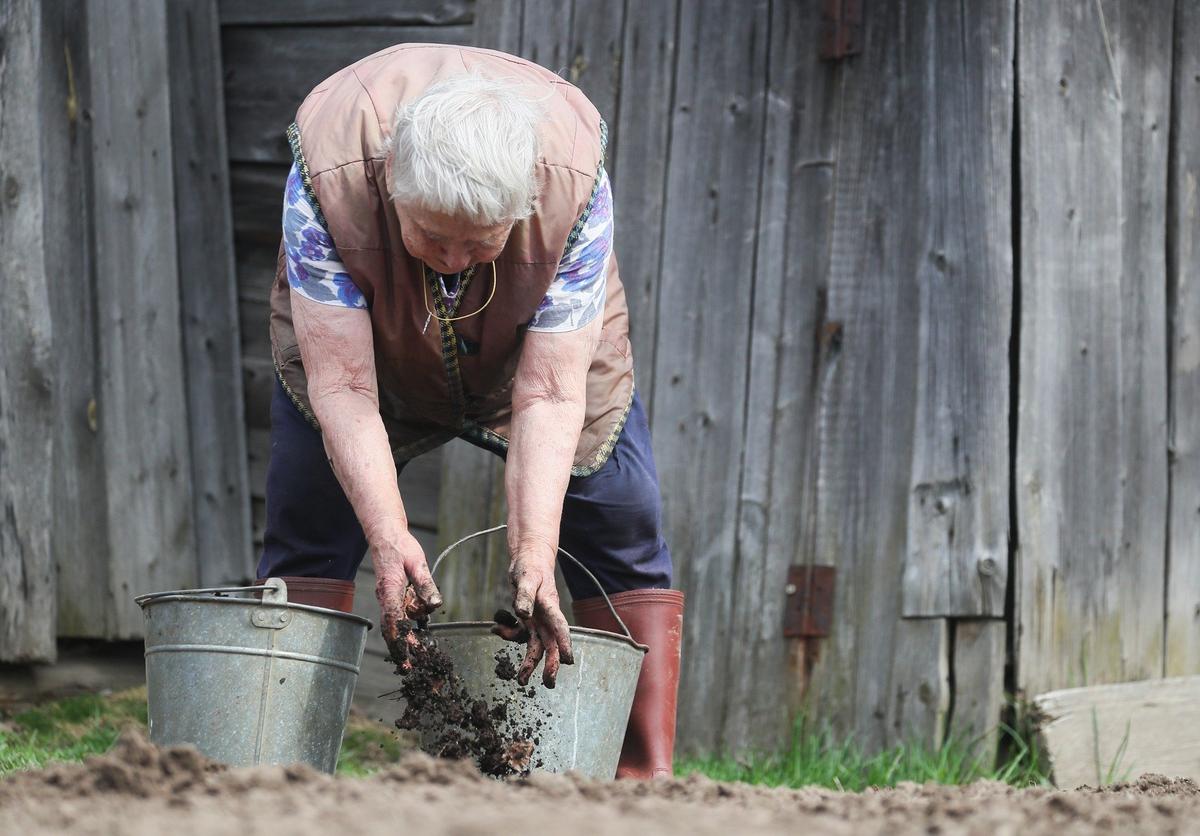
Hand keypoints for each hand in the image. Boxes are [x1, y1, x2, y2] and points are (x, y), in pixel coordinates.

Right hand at [373, 532, 441, 670]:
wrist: (385, 535)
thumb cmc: (401, 547)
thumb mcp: (418, 562)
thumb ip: (425, 584)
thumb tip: (435, 604)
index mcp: (391, 590)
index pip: (394, 620)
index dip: (399, 641)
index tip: (405, 657)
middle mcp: (387, 598)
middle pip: (395, 629)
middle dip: (403, 650)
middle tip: (412, 669)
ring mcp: (389, 598)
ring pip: (399, 624)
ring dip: (409, 641)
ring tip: (423, 659)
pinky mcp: (394, 597)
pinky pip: (401, 615)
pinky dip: (409, 627)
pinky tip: (421, 635)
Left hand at [491, 552, 572, 687]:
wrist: (529, 559)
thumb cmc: (530, 566)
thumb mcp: (526, 577)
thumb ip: (525, 596)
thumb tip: (523, 614)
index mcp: (550, 607)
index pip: (560, 627)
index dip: (564, 644)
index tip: (568, 661)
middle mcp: (546, 617)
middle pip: (551, 643)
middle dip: (550, 664)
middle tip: (548, 684)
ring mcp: (538, 620)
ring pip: (536, 645)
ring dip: (530, 662)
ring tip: (521, 680)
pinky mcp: (528, 619)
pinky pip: (520, 634)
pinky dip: (508, 634)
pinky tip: (497, 629)